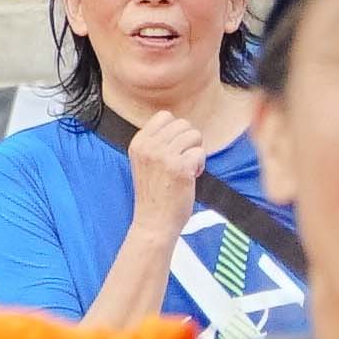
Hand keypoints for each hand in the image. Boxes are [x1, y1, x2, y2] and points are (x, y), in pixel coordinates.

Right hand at [122, 103, 209, 231]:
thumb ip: (156, 143)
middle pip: (183, 124)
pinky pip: (200, 152)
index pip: (165, 116)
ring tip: (186, 170)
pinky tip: (191, 178)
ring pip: (194, 135)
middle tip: (182, 162)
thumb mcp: (144, 162)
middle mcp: (149, 146)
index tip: (173, 150)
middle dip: (188, 142)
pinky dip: (200, 165)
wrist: (153, 223)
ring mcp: (164, 156)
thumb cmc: (153, 194)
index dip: (176, 131)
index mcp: (138, 143)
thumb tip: (180, 125)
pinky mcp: (180, 168)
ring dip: (195, 153)